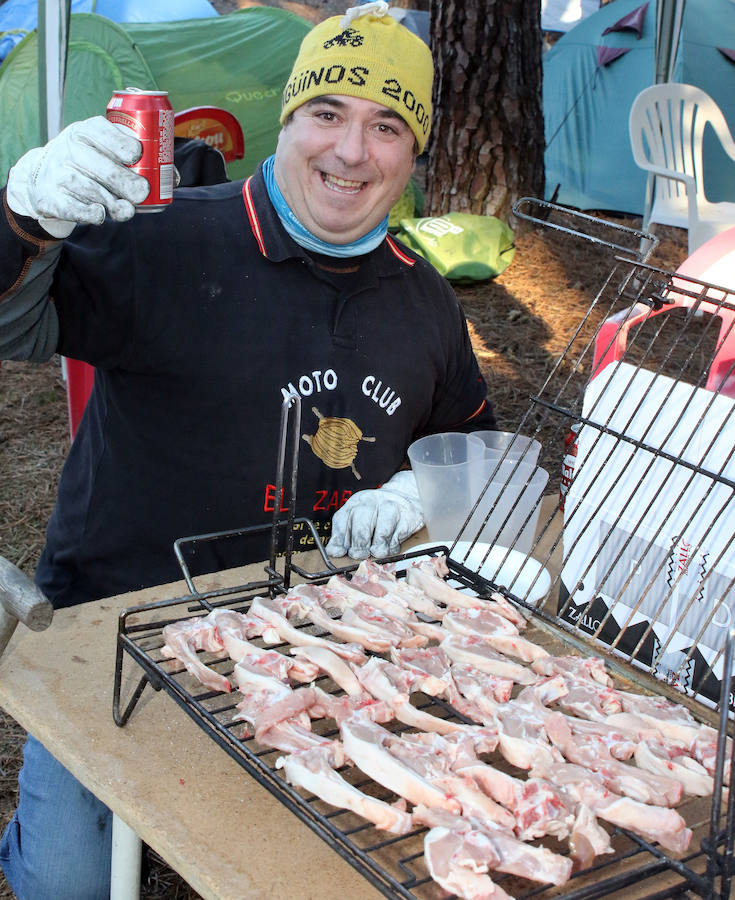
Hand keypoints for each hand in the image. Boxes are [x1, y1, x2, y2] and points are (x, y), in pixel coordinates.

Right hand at [6, 116, 149, 238]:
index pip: (104, 133)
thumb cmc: (90, 163)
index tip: (137, 156)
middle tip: (142, 193)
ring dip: (112, 202)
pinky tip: (101, 214)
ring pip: (90, 189)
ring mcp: (58, 172)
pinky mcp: (51, 197)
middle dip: (126, 181)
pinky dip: (89, 213)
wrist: (45, 178)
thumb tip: (172, 178)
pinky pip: (73, 207)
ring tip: (128, 210)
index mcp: (86, 131)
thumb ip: (137, 159)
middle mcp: (69, 147)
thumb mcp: (105, 150)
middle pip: (102, 167)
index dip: (123, 145)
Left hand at [325, 470, 423, 559]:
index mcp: (355, 503)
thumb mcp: (358, 517)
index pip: (342, 522)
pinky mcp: (408, 515)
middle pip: (361, 526)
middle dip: (359, 546)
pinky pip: (398, 537)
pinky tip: (390, 545)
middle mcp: (371, 501)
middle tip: (361, 555)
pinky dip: (393, 546)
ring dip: (378, 548)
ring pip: (381, 533)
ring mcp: (391, 507)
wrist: (406, 495)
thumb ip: (345, 534)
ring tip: (377, 551)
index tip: (340, 553)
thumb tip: (334, 552)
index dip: (340, 541)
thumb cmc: (378, 512)